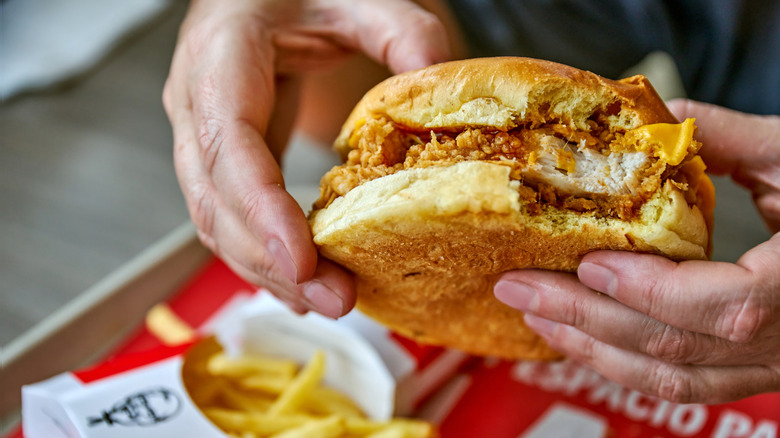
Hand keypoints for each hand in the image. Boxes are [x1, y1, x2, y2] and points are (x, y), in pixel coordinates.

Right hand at [163, 0, 449, 316]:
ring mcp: (200, 132)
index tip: (302, 262)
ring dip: (265, 269)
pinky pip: (228, 214)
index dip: (261, 211)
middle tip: (336, 299)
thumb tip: (438, 74)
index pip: (229, 146)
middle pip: (217, 200)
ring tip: (324, 301)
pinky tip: (296, 279)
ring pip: (215, 219)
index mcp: (220, 57)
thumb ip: (397, 25)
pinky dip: (259, 252)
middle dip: (271, 260)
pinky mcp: (220, 154)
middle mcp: (195, 101)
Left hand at [494, 99, 779, 402]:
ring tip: (535, 315)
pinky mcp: (761, 368)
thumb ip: (728, 138)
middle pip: (675, 348)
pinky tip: (583, 340)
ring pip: (676, 379)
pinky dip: (627, 365)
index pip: (721, 308)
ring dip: (594, 349)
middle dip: (585, 319)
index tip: (585, 259)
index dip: (646, 288)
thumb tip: (654, 116)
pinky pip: (688, 385)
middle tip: (517, 286)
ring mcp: (776, 364)